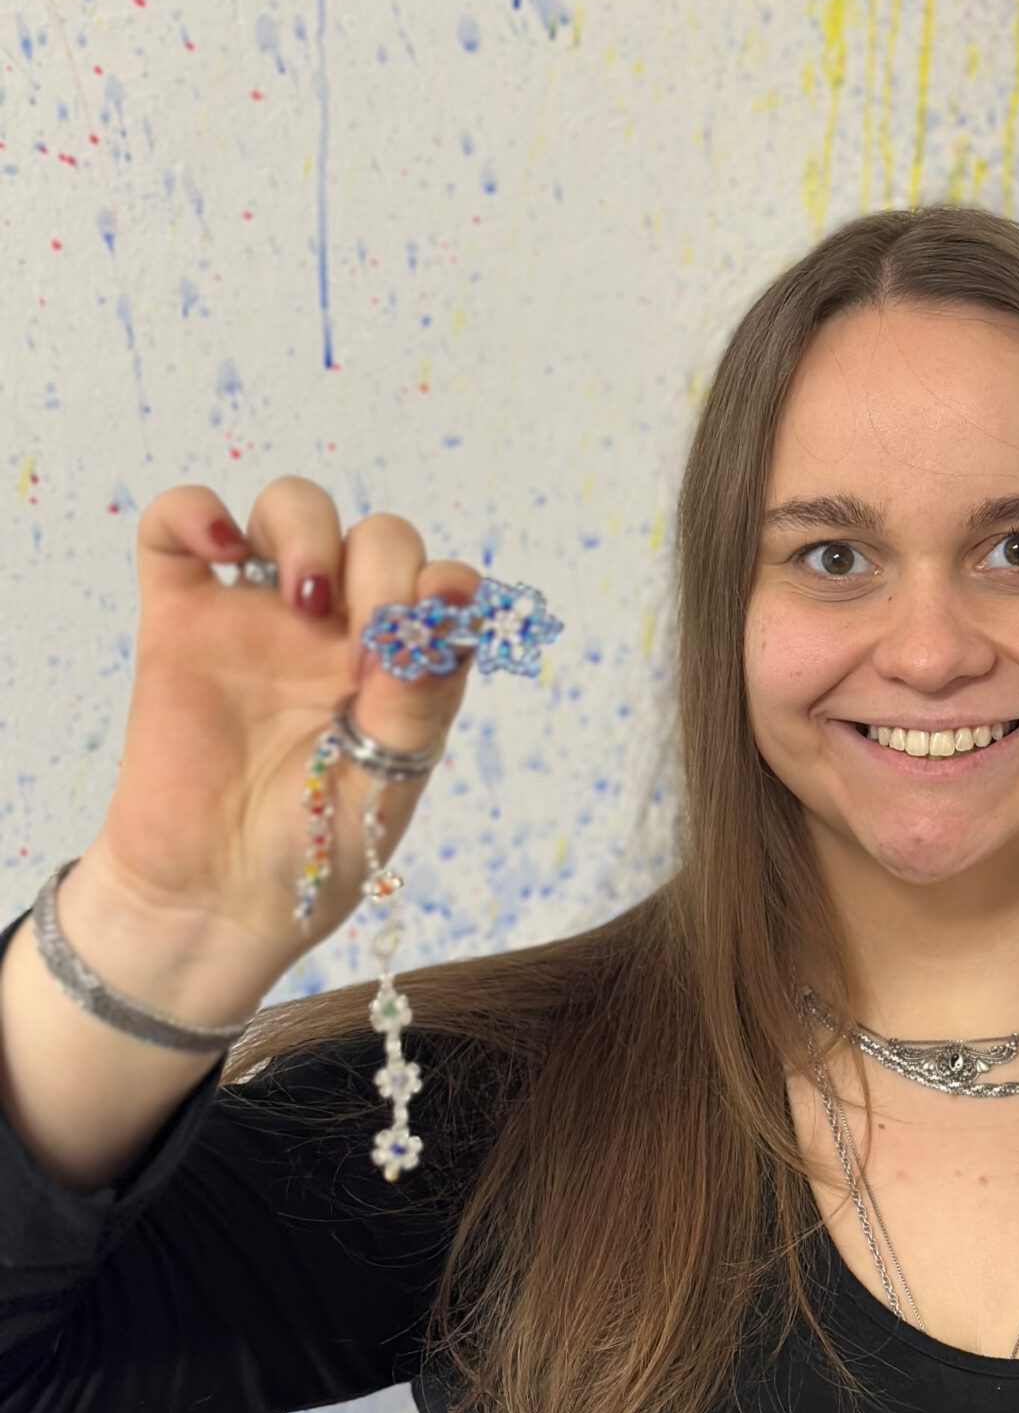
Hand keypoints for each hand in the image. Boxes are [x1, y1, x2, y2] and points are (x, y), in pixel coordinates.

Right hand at [95, 478, 481, 972]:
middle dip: (381, 562)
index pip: (438, 584)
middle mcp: (336, 635)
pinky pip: (176, 531)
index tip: (421, 637)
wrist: (212, 902)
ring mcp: (257, 621)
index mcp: (399, 670)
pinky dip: (194, 511)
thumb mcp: (384, 789)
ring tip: (304, 597)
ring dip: (306, 526)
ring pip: (289, 509)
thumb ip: (417, 698)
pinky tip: (222, 548)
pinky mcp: (179, 622)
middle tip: (363, 634)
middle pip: (375, 535)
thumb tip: (449, 600)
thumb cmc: (311, 857)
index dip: (440, 590)